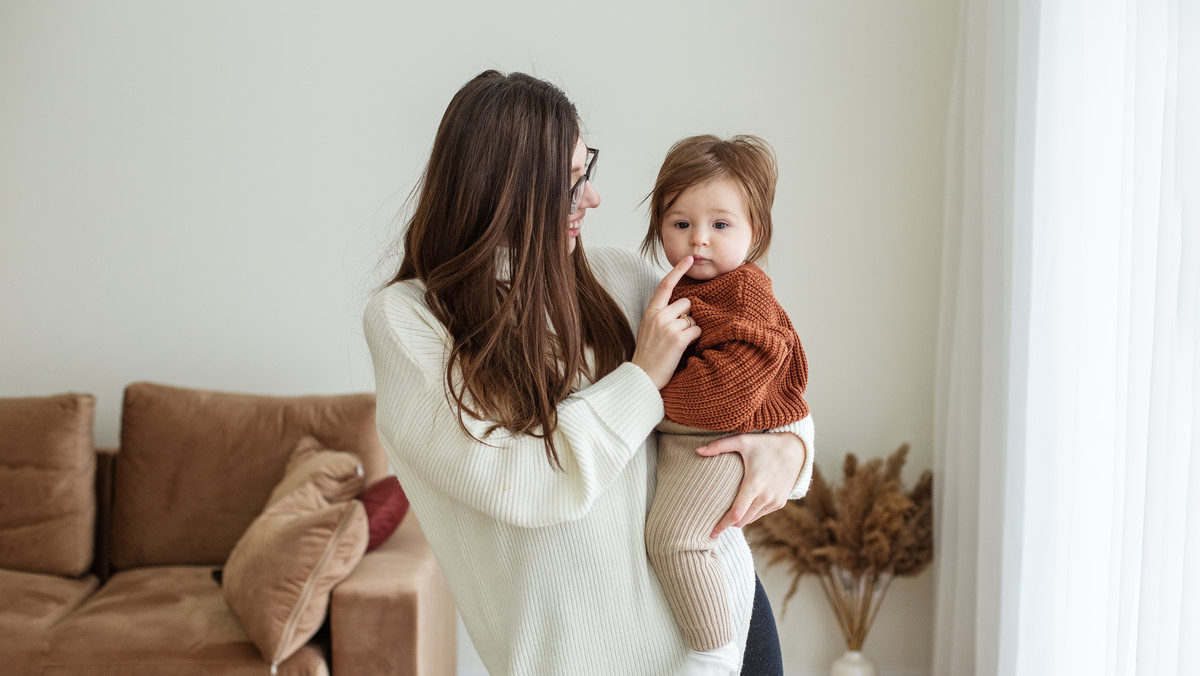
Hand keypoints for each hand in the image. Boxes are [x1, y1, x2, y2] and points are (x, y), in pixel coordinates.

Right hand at [631, 257, 701, 389]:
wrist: (642, 376)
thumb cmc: (648, 354)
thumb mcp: (648, 329)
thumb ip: (661, 315)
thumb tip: (683, 306)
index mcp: (650, 312)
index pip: (665, 285)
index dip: (677, 270)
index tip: (688, 259)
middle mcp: (658, 316)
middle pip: (686, 303)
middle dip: (688, 316)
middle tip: (679, 333)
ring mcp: (668, 327)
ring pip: (693, 318)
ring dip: (692, 329)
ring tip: (679, 343)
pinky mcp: (678, 339)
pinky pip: (697, 331)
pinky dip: (696, 339)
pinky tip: (685, 348)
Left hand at [697, 431, 806, 537]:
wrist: (795, 449)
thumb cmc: (766, 444)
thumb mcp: (743, 441)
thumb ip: (719, 446)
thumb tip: (697, 451)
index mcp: (754, 484)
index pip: (736, 513)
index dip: (722, 525)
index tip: (711, 533)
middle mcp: (766, 496)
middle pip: (742, 521)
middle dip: (727, 524)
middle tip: (713, 526)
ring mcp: (775, 501)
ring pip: (751, 519)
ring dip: (739, 520)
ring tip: (726, 517)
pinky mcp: (780, 503)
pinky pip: (761, 514)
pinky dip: (751, 514)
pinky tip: (743, 508)